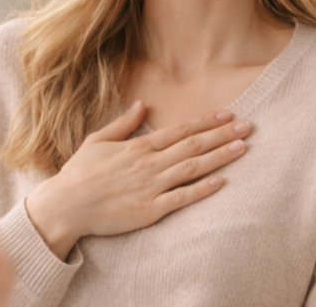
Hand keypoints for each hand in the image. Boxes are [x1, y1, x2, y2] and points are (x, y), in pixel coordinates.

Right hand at [26, 102, 250, 259]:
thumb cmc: (79, 173)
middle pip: (193, 146)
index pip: (179, 131)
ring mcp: (151, 187)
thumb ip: (123, 124)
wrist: (66, 205)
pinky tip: (222, 182)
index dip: (205, 122)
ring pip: (192, 169)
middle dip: (222, 135)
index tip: (227, 115)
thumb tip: (141, 105)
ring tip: (243, 148)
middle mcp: (148, 164)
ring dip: (220, 157)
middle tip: (249, 127)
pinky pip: (182, 198)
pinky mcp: (150, 210)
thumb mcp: (96, 140)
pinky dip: (203, 190)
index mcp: (137, 146)